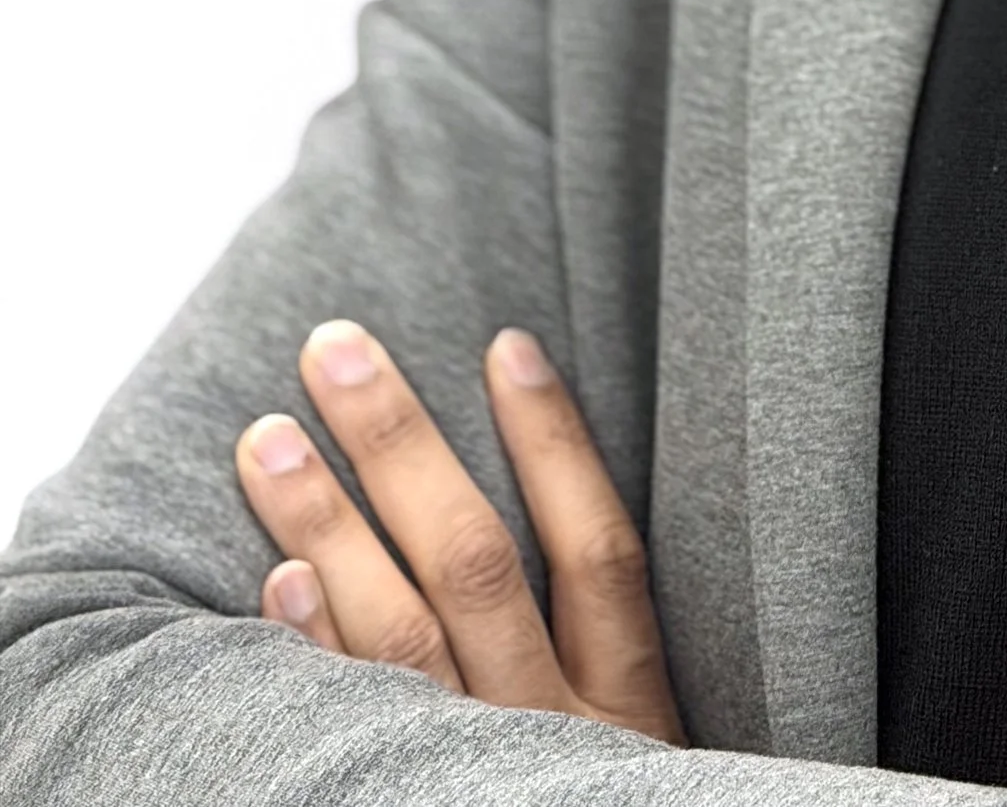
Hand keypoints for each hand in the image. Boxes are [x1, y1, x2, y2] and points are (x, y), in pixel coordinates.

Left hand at [236, 317, 684, 744]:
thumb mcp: (634, 743)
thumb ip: (598, 649)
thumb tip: (534, 474)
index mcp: (624, 704)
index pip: (597, 547)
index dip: (555, 442)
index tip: (507, 346)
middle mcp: (546, 729)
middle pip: (474, 565)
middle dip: (400, 446)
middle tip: (336, 350)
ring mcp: (468, 770)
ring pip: (401, 635)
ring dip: (332, 524)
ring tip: (270, 438)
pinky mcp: (393, 802)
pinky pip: (351, 720)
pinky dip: (317, 646)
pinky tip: (281, 577)